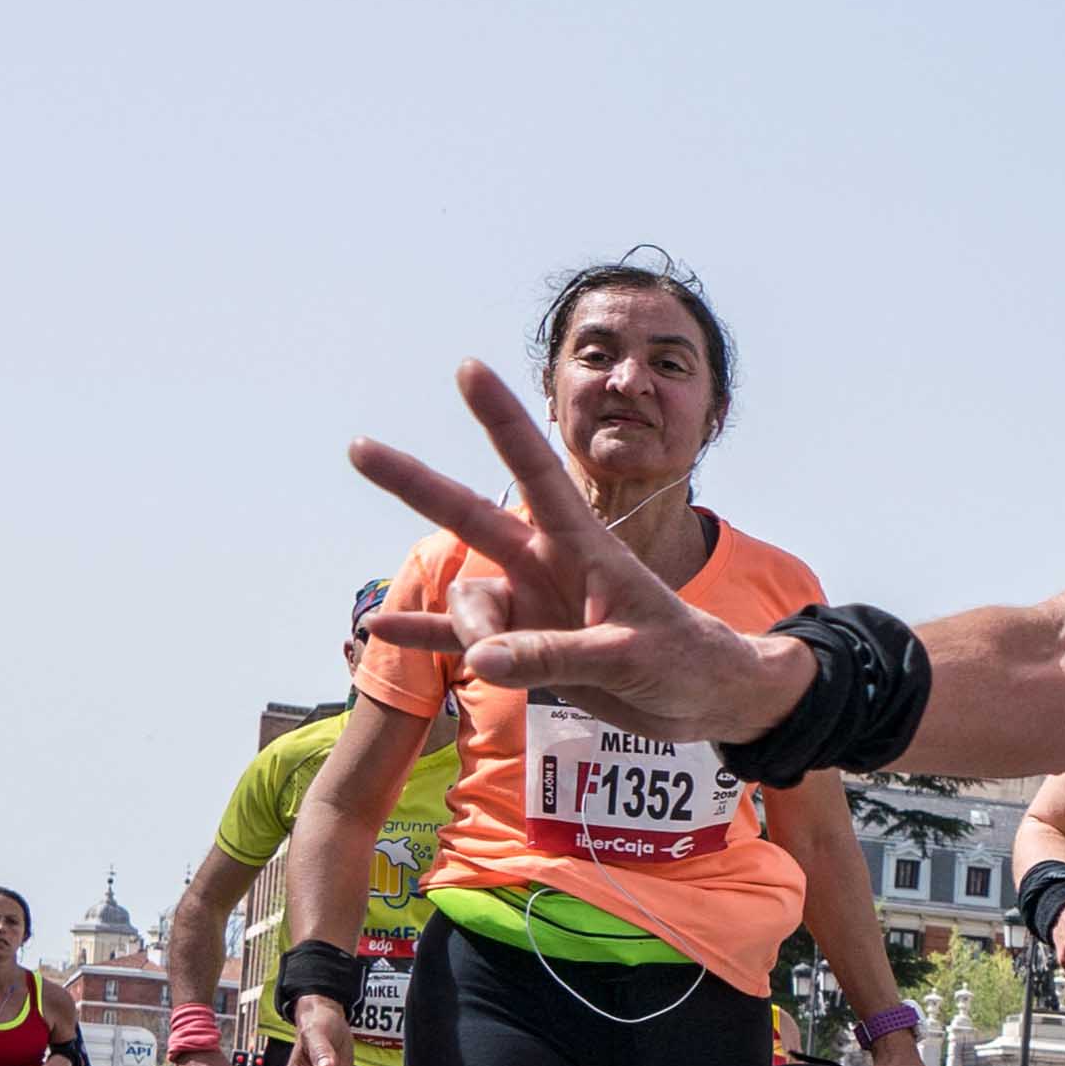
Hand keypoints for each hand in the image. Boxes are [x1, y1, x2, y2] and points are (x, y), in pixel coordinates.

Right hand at [348, 359, 815, 741]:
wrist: (707, 697)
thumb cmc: (685, 661)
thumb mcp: (630, 657)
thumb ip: (555, 656)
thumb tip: (479, 659)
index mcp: (583, 547)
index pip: (536, 471)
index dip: (503, 420)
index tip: (468, 368)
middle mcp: (547, 565)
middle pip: (470, 515)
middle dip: (414, 483)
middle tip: (357, 446)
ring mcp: (531, 603)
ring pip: (469, 603)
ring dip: (472, 635)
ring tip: (507, 669)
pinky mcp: (522, 648)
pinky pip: (459, 638)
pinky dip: (423, 634)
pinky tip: (378, 628)